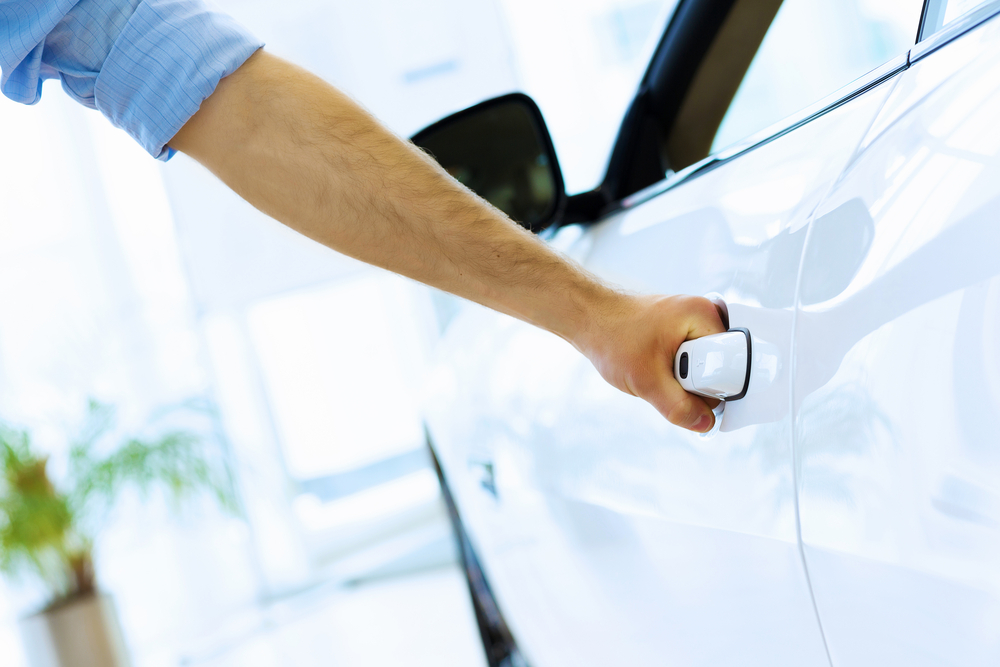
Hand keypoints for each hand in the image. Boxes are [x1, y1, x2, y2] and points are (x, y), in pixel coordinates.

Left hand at [573, 294, 726, 431]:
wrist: (587, 319)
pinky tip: (654, 369)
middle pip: (719, 368)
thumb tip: (705, 424)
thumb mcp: (646, 379)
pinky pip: (691, 366)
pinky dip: (674, 375)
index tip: (688, 387)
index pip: (732, 361)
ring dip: (681, 382)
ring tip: (653, 369)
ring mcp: (693, 327)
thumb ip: (678, 406)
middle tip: (663, 377)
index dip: (714, 384)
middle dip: (694, 384)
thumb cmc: (612, 336)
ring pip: (703, 371)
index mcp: (704, 316)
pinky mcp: (682, 337)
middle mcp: (704, 318)